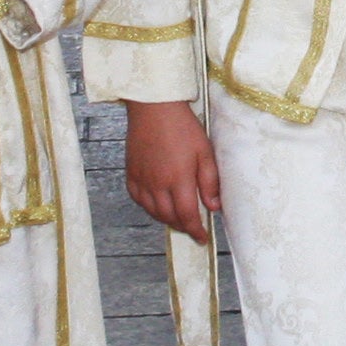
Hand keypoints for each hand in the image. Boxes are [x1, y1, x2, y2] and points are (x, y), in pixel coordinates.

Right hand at [124, 100, 221, 243]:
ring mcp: (141, 179)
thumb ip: (210, 181)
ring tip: (177, 218)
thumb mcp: (204, 151)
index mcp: (178, 179)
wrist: (154, 107)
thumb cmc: (182, 126)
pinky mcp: (131, 172)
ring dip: (166, 219)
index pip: (187, 215)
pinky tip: (156, 204)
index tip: (202, 238)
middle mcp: (157, 183)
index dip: (195, 230)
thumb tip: (214, 207)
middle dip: (182, 226)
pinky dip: (148, 207)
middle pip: (169, 217)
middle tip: (192, 227)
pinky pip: (137, 199)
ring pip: (152, 211)